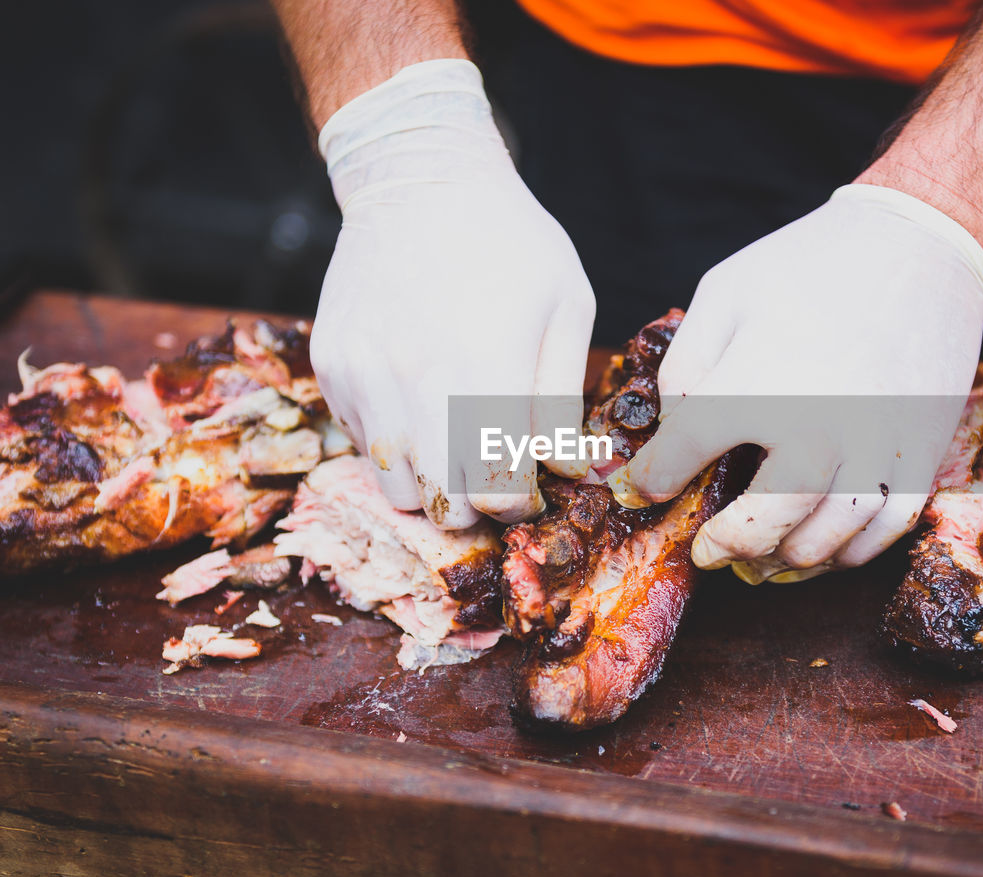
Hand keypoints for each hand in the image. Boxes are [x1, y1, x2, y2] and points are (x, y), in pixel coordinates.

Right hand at [312, 60, 593, 528]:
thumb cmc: (511, 242)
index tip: (528, 490)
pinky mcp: (331, 364)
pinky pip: (360, 441)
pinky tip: (418, 400)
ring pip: (394, 484)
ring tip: (455, 444)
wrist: (419, 177)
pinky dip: (393, 442)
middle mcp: (416, 378)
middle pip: (443, 503)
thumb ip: (561, 399)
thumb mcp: (567, 307)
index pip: (496, 491)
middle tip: (494, 479)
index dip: (517, 506)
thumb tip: (565, 472)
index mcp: (487, 366)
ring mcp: (364, 372)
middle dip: (475, 508)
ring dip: (430, 482)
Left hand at [613, 184, 982, 580]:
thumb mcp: (725, 292)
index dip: (650, 481)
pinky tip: (821, 546)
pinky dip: (848, 553)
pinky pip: (883, 531)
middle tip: (706, 551)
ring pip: (824, 542)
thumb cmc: (811, 264)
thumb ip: (688, 364)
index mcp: (755, 387)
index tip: (639, 490)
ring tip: (760, 559)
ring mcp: (873, 451)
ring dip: (784, 561)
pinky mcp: (920, 457)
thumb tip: (675, 425)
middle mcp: (815, 431)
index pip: (682, 458)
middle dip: (723, 546)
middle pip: (760, 526)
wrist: (919, 245)